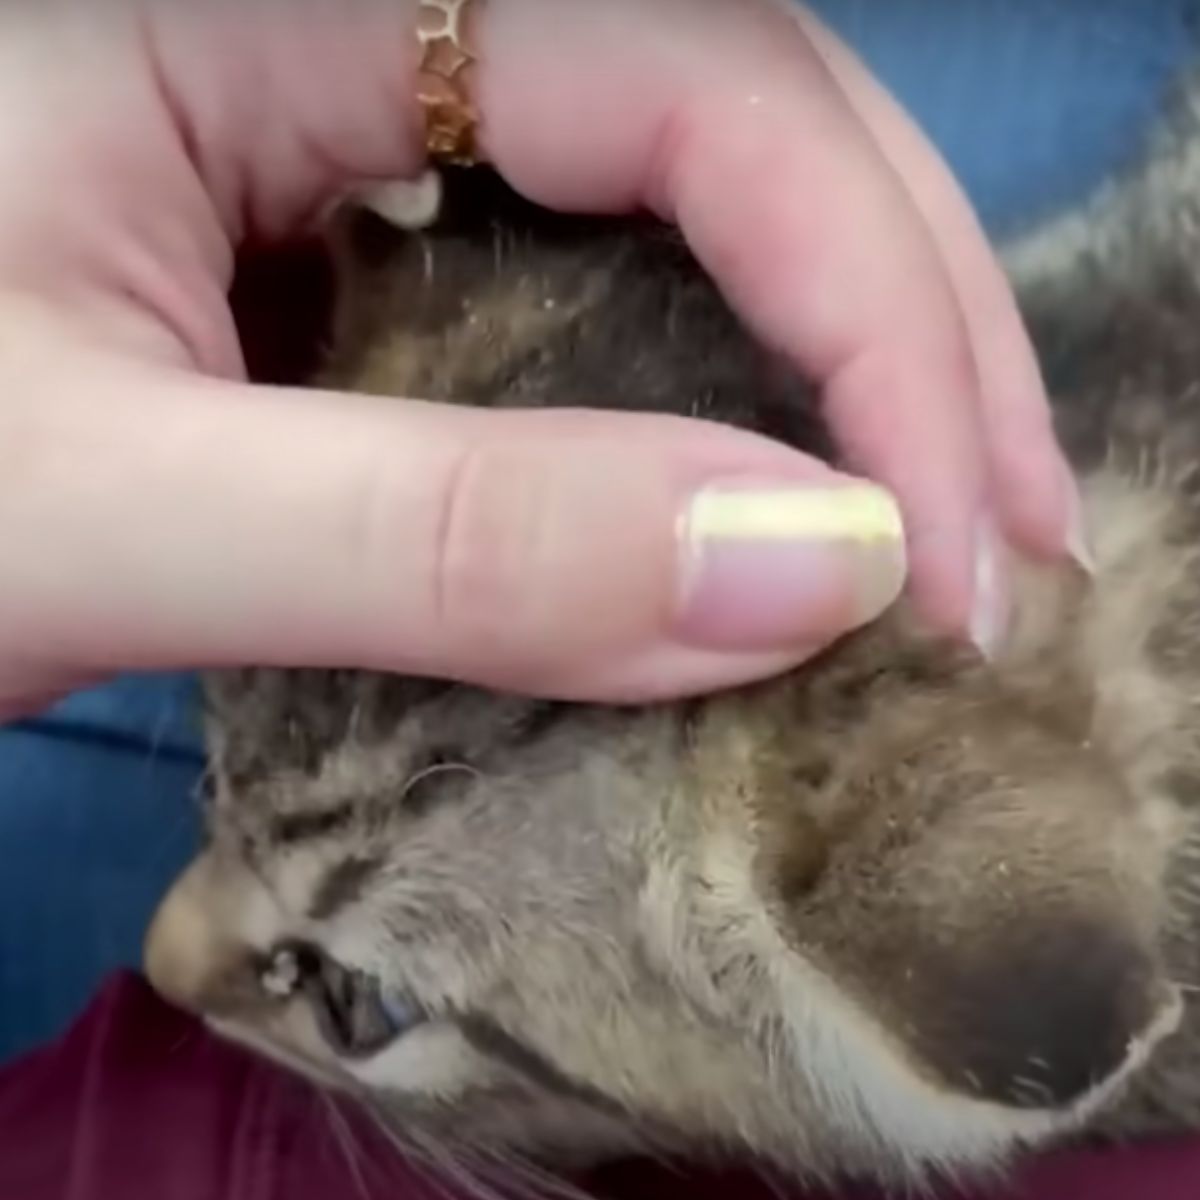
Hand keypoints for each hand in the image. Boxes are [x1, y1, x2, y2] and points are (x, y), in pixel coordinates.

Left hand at [0, 0, 1076, 715]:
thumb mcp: (108, 505)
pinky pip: (609, 291)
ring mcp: (387, 127)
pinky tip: (767, 506)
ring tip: (942, 538)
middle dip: (915, 345)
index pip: (710, 87)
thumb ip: (446, 540)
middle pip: (750, 121)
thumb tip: (808, 579)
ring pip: (699, 208)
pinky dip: (713, 407)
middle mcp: (373, 11)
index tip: (959, 562)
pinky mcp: (381, 241)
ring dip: (845, 376)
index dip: (880, 325)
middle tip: (1016, 552)